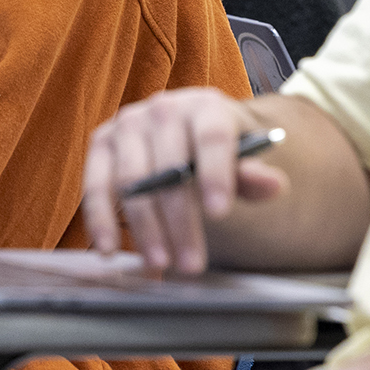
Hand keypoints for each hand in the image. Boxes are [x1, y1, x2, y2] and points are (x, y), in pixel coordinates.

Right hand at [81, 87, 285, 274]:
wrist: (184, 134)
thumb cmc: (215, 153)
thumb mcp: (240, 161)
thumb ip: (251, 175)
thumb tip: (274, 184)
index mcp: (205, 106)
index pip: (212, 137)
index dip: (215, 173)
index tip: (219, 212)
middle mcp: (162, 109)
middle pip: (170, 167)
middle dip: (180, 220)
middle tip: (192, 263)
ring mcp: (127, 124)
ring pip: (132, 180)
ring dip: (145, 226)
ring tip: (160, 263)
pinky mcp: (101, 144)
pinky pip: (96, 185)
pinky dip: (100, 218)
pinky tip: (109, 248)